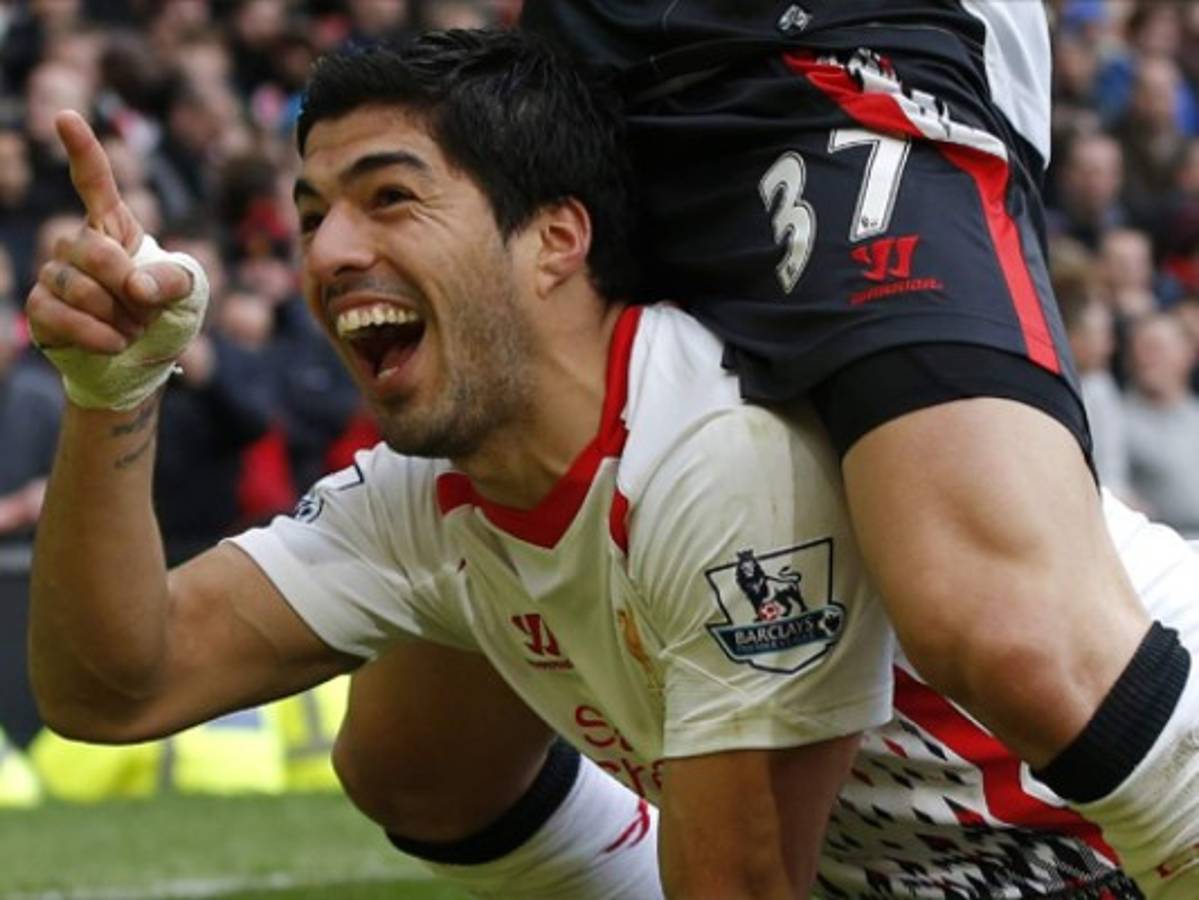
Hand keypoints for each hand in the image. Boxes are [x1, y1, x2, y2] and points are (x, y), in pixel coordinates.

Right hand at [25, 111, 208, 409]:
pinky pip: (59, 314)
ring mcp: (55, 275)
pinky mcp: (41, 309)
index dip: (82, 150)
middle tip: (144, 310)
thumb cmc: (165, 318)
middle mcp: (78, 244)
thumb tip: (135, 285)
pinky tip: (115, 342)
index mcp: (115, 228)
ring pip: (76, 286)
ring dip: (115, 316)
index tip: (66, 116)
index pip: (95, 182)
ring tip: (132, 329)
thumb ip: (172, 279)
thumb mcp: (189, 293)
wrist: (142, 364)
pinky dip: (97, 334)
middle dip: (125, 284)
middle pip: (92, 249)